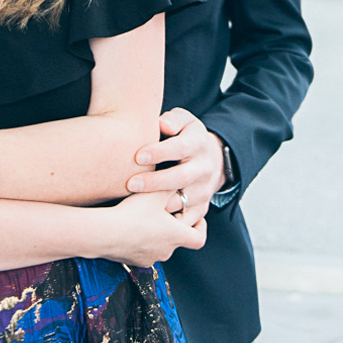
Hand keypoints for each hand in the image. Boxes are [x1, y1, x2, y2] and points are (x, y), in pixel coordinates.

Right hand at [106, 191, 205, 266]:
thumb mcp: (156, 193)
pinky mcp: (134, 261)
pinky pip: (143, 250)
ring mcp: (150, 258)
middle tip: (166, 210)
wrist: (106, 233)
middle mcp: (166, 251)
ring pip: (159, 245)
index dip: (201, 228)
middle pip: (177, 240)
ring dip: (157, 233)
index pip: (199, 239)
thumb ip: (171, 187)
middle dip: (173, 225)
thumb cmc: (133, 214)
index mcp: (176, 236)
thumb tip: (179, 181)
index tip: (197, 218)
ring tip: (146, 216)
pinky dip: (142, 240)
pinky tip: (131, 226)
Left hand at [126, 108, 226, 222]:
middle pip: (181, 178)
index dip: (159, 152)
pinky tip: (153, 221)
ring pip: (183, 201)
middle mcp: (204, 167)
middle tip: (130, 184)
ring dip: (159, 205)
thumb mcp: (183, 120)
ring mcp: (204, 189)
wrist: (212, 157)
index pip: (180, 148)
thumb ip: (172, 120)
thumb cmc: (186, 135)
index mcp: (198, 143)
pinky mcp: (202, 207)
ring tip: (135, 205)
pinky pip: (188, 219)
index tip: (138, 156)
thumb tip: (162, 124)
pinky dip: (172, 222)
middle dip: (155, 182)